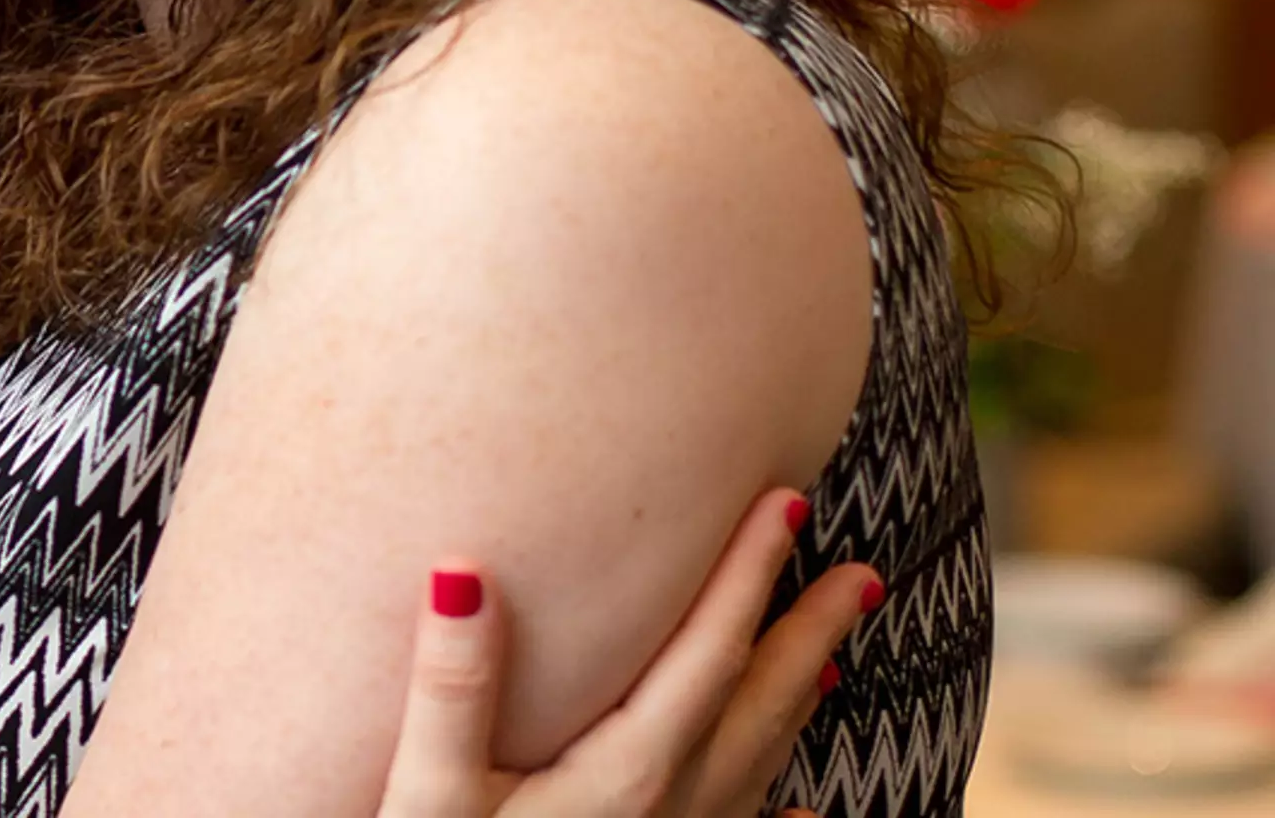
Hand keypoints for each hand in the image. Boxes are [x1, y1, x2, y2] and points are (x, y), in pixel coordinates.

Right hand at [374, 488, 877, 817]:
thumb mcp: (427, 792)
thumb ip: (452, 686)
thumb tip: (463, 572)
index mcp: (627, 770)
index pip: (706, 651)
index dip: (746, 574)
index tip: (785, 503)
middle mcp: (673, 809)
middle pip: (760, 704)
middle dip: (809, 632)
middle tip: (863, 574)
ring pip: (763, 764)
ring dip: (802, 701)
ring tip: (835, 658)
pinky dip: (782, 810)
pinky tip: (801, 816)